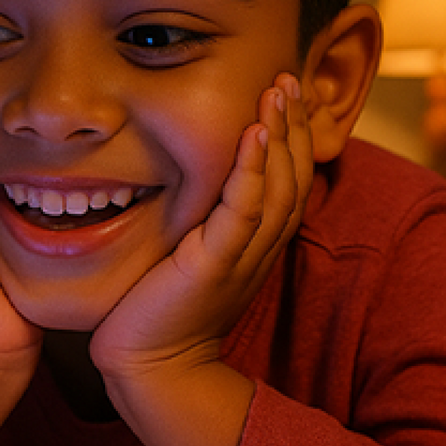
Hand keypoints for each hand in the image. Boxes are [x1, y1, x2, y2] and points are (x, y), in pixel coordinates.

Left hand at [89, 74, 315, 381]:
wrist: (150, 368)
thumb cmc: (159, 313)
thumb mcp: (191, 257)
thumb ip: (202, 223)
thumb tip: (191, 182)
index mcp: (256, 244)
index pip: (288, 178)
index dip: (292, 135)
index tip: (286, 92)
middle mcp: (259, 247)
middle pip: (293, 175)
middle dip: (294, 124)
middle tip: (290, 77)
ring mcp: (242, 256)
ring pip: (276, 185)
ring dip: (279, 134)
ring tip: (278, 90)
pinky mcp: (216, 264)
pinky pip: (243, 209)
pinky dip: (252, 169)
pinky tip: (254, 133)